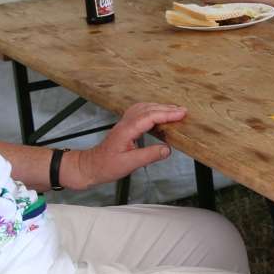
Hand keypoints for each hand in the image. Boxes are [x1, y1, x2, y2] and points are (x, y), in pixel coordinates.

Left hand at [67, 102, 184, 188]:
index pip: (150, 117)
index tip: (181, 114)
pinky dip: (152, 109)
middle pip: (148, 109)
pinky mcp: (125, 126)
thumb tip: (167, 149)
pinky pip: (140, 111)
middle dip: (167, 108)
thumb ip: (149, 155)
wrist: (90, 166)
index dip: (167, 114)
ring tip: (175, 111)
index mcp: (126, 130)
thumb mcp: (129, 164)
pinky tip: (158, 113)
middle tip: (184, 111)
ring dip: (160, 107)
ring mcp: (124, 123)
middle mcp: (125, 123)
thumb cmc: (106, 166)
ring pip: (144, 108)